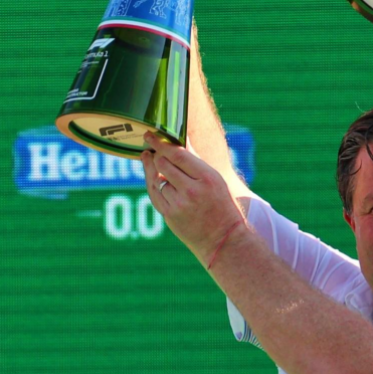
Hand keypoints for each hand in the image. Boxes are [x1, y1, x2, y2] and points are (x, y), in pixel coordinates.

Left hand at [141, 132, 248, 266]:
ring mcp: (179, 205)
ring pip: (157, 179)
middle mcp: (192, 191)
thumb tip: (180, 139)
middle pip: (163, 165)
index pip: (178, 155)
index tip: (150, 135)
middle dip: (156, 154)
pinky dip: (152, 183)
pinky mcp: (169, 216)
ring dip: (154, 170)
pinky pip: (154, 194)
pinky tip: (151, 175)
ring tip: (149, 159)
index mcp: (207, 178)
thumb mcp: (215, 179)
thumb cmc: (221, 204)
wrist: (223, 239)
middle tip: (151, 146)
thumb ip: (195, 160)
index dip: (161, 143)